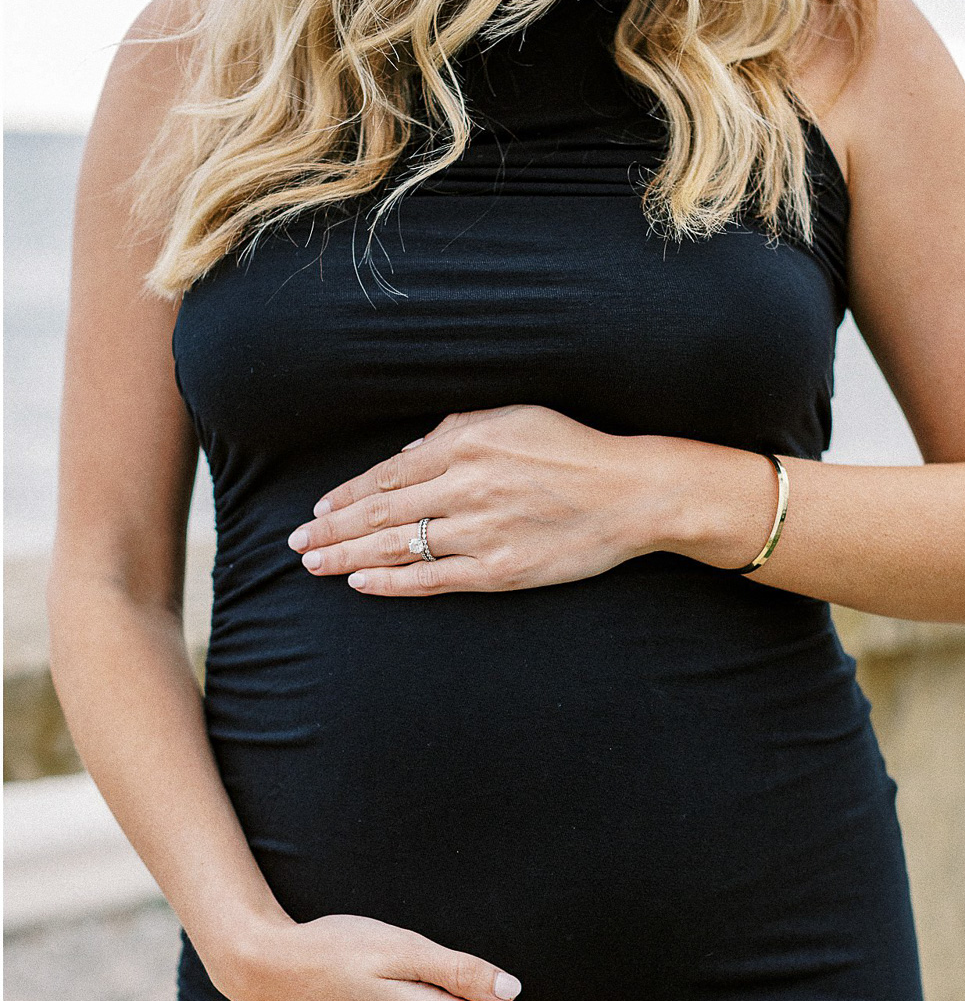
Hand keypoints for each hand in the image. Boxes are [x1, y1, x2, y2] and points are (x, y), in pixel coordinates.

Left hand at [286, 405, 664, 595]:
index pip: (388, 472)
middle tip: (296, 543)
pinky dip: (390, 582)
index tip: (319, 508)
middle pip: (380, 511)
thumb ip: (458, 428)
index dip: (348, 493)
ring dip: (347, 557)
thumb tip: (412, 448)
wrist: (631, 493)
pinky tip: (360, 584)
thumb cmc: (575, 449)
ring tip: (312, 565)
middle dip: (332, 529)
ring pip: (396, 546)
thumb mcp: (515, 416)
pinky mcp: (499, 570)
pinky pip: (431, 578)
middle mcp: (464, 486)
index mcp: (465, 443)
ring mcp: (480, 531)